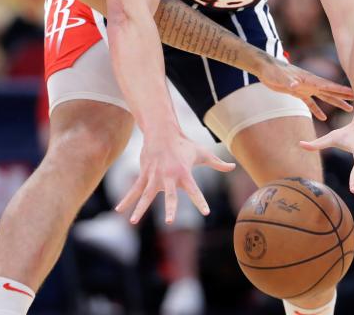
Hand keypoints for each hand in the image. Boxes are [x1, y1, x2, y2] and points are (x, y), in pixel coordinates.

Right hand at [116, 129, 234, 224]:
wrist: (162, 132)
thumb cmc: (184, 144)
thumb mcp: (203, 153)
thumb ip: (217, 163)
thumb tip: (233, 166)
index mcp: (184, 173)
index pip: (194, 190)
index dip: (200, 201)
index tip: (205, 212)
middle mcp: (169, 176)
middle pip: (170, 195)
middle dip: (170, 207)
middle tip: (169, 221)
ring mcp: (154, 176)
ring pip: (146, 195)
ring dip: (139, 208)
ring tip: (133, 221)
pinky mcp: (144, 175)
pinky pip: (135, 189)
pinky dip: (127, 199)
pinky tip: (119, 210)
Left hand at [256, 59, 353, 120]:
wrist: (265, 69)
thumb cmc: (273, 71)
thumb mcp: (281, 77)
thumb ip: (289, 81)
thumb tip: (295, 86)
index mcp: (310, 80)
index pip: (329, 86)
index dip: (341, 90)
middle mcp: (311, 84)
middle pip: (331, 91)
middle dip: (345, 96)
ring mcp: (305, 88)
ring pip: (324, 97)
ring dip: (335, 103)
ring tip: (348, 109)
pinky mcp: (298, 92)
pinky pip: (311, 103)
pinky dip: (317, 109)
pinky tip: (323, 117)